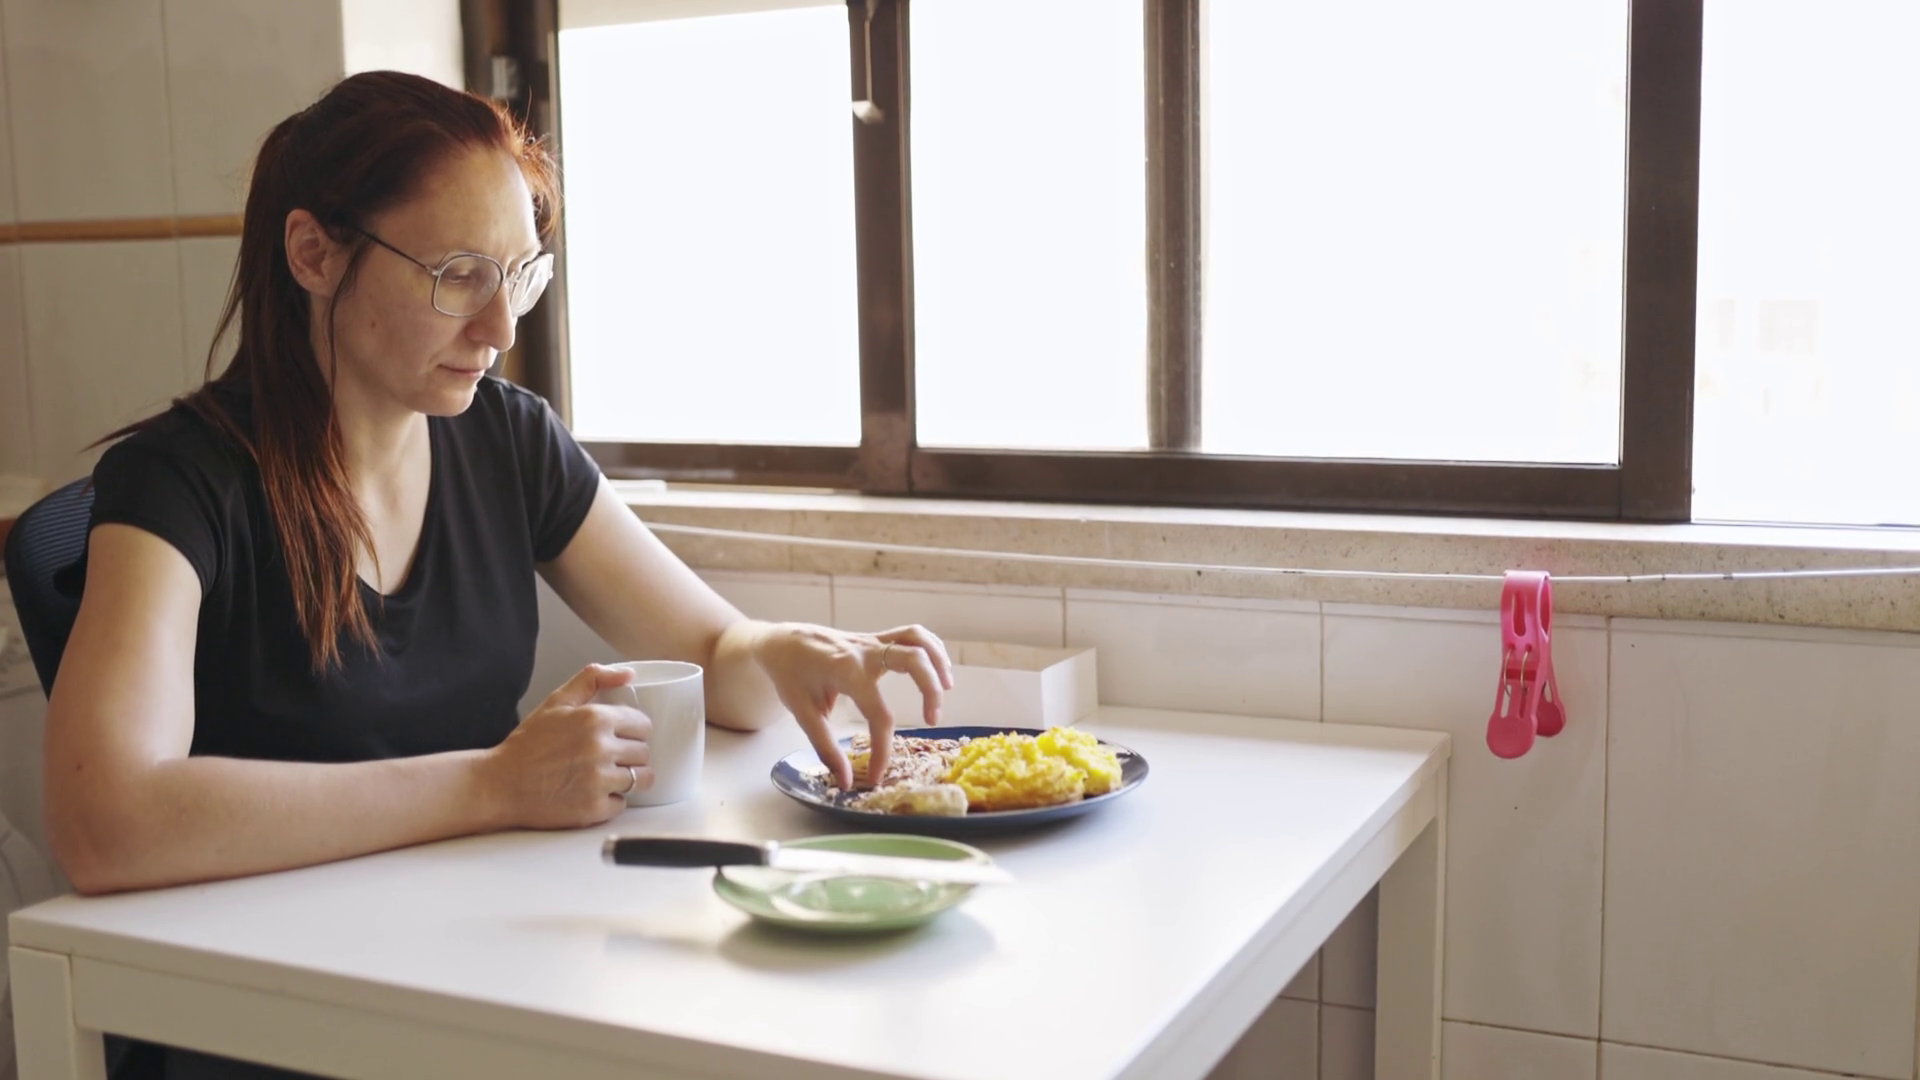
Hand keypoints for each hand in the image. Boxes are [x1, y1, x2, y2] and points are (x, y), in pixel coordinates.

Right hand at [482, 664, 653, 828]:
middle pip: (644, 753)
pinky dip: (611, 801)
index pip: (644, 725)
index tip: (621, 737)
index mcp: (596, 719)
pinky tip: (592, 793)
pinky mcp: (593, 809)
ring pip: (641, 779)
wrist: (500, 784)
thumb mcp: (556, 701)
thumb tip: (628, 674)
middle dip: (631, 755)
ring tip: (606, 776)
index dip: (634, 732)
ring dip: (629, 779)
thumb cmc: (528, 744)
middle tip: (609, 758)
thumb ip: (592, 679)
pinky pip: (622, 805)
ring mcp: (599, 781)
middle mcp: (601, 749)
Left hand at [754, 624, 953, 789]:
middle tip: (932, 719)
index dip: (882, 749)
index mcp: (846, 671)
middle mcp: (864, 651)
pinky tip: (936, 668)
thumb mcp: (802, 712)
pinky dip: (929, 647)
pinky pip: (910, 634)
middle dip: (930, 689)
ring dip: (937, 660)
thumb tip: (845, 780)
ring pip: (917, 638)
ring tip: (947, 688)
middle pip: (913, 659)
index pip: (878, 714)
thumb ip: (826, 747)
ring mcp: (871, 640)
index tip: (878, 775)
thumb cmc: (789, 675)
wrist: (780, 641)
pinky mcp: (875, 638)